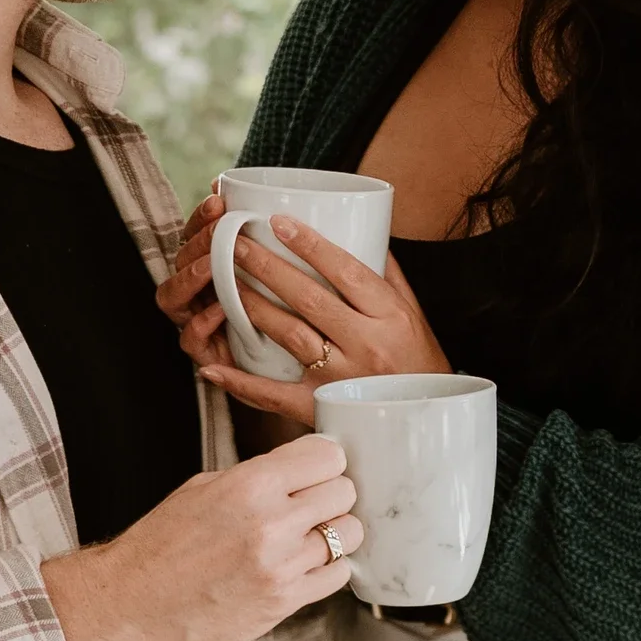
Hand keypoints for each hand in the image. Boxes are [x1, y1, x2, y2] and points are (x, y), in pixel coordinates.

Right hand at [39, 433, 360, 640]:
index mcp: (250, 484)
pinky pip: (337, 575)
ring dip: (333, 532)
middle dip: (331, 494)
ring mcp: (281, 566)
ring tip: (309, 536)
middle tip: (313, 503)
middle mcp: (271, 522)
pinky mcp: (283, 603)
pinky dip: (328, 567)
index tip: (316, 469)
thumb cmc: (160, 544)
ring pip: (348, 534)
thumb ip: (257, 477)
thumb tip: (300, 469)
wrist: (130, 602)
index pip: (327, 454)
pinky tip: (305, 565)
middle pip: (344, 491)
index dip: (324, 460)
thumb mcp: (204, 488)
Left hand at [174, 211, 450, 426]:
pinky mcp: (321, 408)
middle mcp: (367, 345)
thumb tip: (359, 227)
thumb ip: (384, 272)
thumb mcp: (412, 311)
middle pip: (308, 299)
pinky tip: (212, 367)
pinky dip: (241, 382)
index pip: (346, 271)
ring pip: (289, 335)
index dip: (310, 245)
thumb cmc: (420, 359)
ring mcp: (341, 379)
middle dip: (267, 267)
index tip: (278, 222)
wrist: (428, 419)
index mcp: (389, 315)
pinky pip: (275, 396)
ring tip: (225, 282)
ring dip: (253, 307)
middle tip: (235, 244)